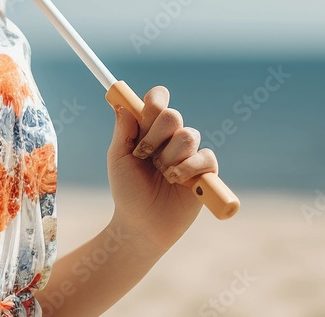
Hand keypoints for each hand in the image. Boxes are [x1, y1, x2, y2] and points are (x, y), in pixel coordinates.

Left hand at [104, 86, 218, 254]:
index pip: (157, 102)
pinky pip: (205, 157)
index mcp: (148, 129)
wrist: (142, 225)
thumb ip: (123, 131)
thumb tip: (123, 104)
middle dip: (157, 134)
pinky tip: (177, 181)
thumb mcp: (118, 158)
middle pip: (173, 115)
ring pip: (188, 136)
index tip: (147, 107)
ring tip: (162, 174)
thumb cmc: (127, 191)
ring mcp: (188, 154)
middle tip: (144, 154)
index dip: (156, 99)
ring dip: (170, 156)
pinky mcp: (205, 173)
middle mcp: (169, 138)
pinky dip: (189, 168)